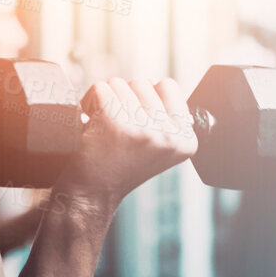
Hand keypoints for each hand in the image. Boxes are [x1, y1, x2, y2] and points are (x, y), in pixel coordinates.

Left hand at [53, 78, 198, 205]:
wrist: (91, 194)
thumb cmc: (120, 166)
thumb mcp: (157, 146)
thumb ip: (167, 118)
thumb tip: (160, 84)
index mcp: (186, 140)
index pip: (169, 86)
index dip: (145, 97)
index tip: (135, 121)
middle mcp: (170, 136)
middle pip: (142, 82)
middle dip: (124, 98)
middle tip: (115, 127)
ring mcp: (144, 129)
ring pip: (119, 83)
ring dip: (105, 101)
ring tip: (103, 128)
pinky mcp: (115, 123)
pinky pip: (100, 89)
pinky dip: (89, 102)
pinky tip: (91, 125)